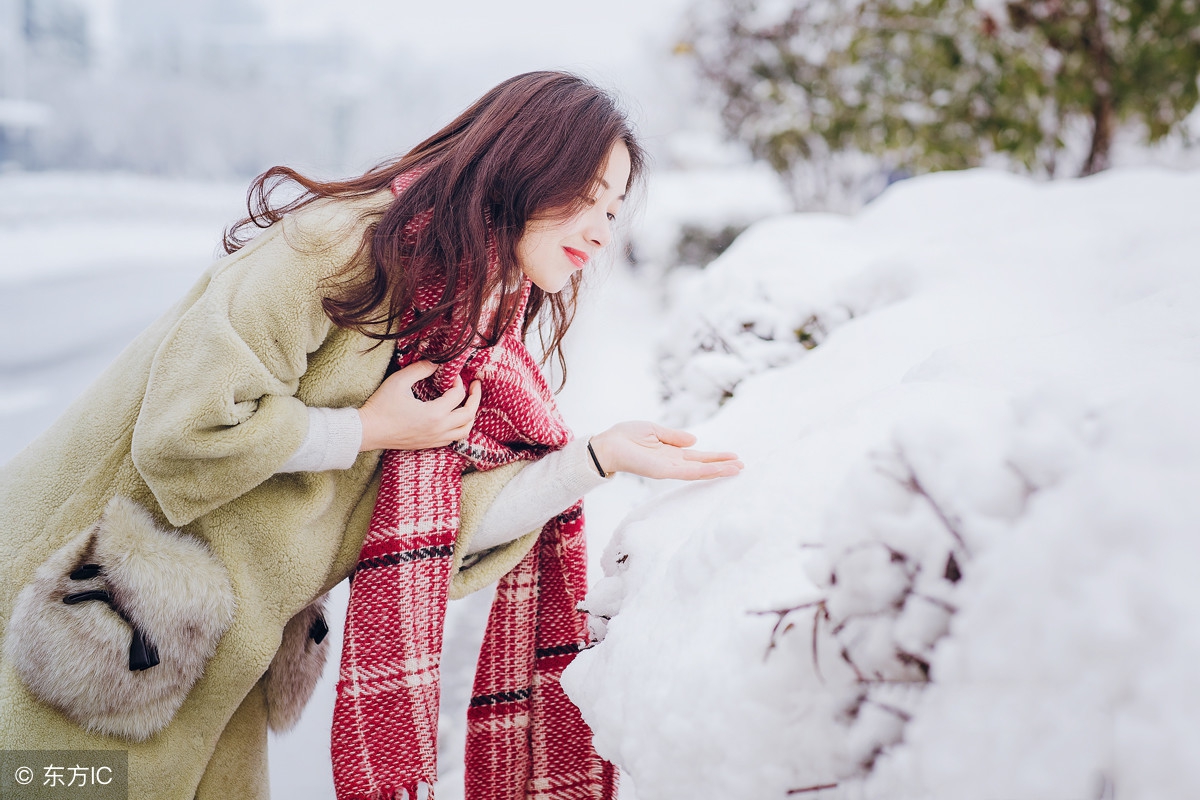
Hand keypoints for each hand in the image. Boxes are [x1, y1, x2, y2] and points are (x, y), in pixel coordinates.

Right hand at [358, 360, 480, 451]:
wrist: (368, 431)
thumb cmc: (381, 406)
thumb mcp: (400, 380)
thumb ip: (420, 369)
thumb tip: (436, 363)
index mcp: (434, 414)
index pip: (458, 396)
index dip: (458, 382)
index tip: (451, 375)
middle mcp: (438, 429)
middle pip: (469, 415)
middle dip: (475, 398)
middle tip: (475, 385)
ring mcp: (434, 439)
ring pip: (464, 431)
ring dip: (470, 415)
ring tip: (468, 402)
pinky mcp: (428, 444)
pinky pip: (453, 438)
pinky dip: (459, 427)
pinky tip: (453, 416)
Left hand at [588, 422, 742, 480]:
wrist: (608, 444)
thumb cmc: (626, 436)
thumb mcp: (654, 430)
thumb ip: (674, 436)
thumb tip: (694, 440)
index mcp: (671, 453)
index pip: (698, 457)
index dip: (715, 457)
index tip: (733, 456)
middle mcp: (672, 463)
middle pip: (703, 465)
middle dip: (722, 466)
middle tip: (742, 466)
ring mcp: (669, 469)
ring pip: (699, 471)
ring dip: (718, 470)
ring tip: (737, 469)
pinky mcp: (663, 471)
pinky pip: (687, 472)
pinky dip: (703, 471)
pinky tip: (717, 470)